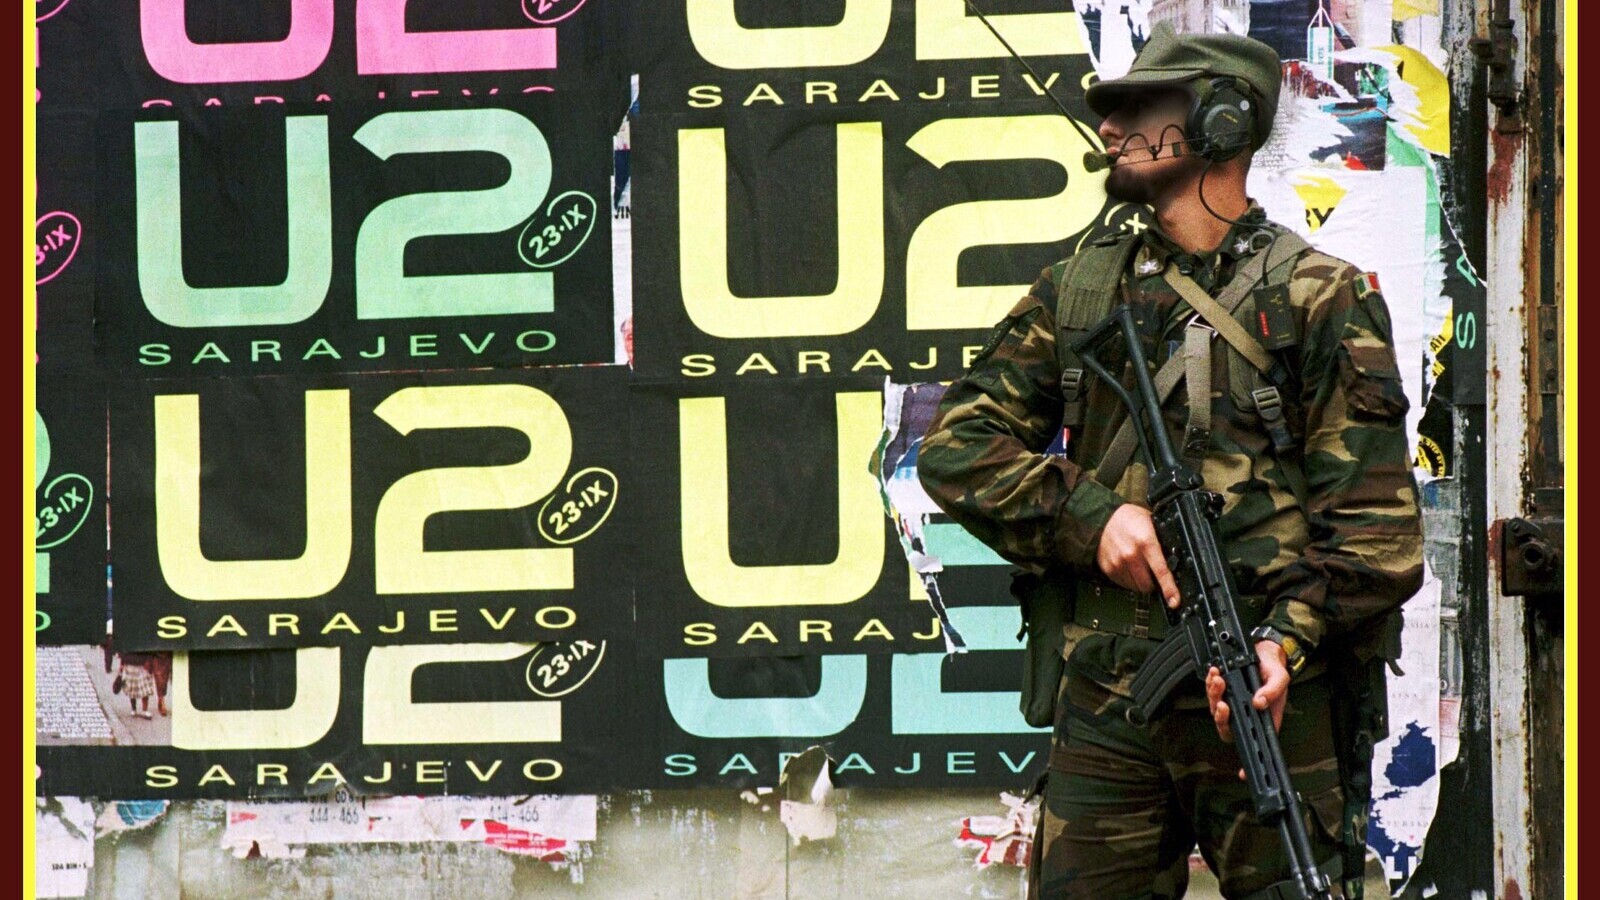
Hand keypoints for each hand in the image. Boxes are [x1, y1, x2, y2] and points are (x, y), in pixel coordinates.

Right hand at [1096, 504, 1179, 606]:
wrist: (1102, 518)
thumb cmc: (1128, 519)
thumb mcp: (1151, 523)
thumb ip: (1161, 542)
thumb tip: (1174, 561)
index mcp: (1146, 542)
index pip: (1161, 571)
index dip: (1169, 589)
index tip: (1174, 601)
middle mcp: (1131, 555)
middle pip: (1147, 585)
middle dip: (1153, 584)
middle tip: (1152, 573)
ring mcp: (1118, 564)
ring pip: (1135, 587)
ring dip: (1140, 582)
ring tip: (1138, 567)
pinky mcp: (1109, 569)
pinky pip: (1123, 584)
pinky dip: (1128, 579)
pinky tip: (1127, 566)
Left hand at [1206, 641, 1290, 777]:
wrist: (1265, 653)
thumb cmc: (1274, 671)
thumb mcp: (1280, 679)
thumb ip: (1272, 691)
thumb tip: (1258, 702)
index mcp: (1261, 719)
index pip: (1252, 742)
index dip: (1246, 760)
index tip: (1242, 772)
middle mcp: (1244, 714)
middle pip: (1226, 726)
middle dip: (1220, 716)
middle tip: (1223, 703)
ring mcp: (1232, 703)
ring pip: (1216, 708)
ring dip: (1214, 695)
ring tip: (1218, 680)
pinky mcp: (1223, 691)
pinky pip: (1212, 692)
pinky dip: (1210, 683)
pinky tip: (1214, 673)